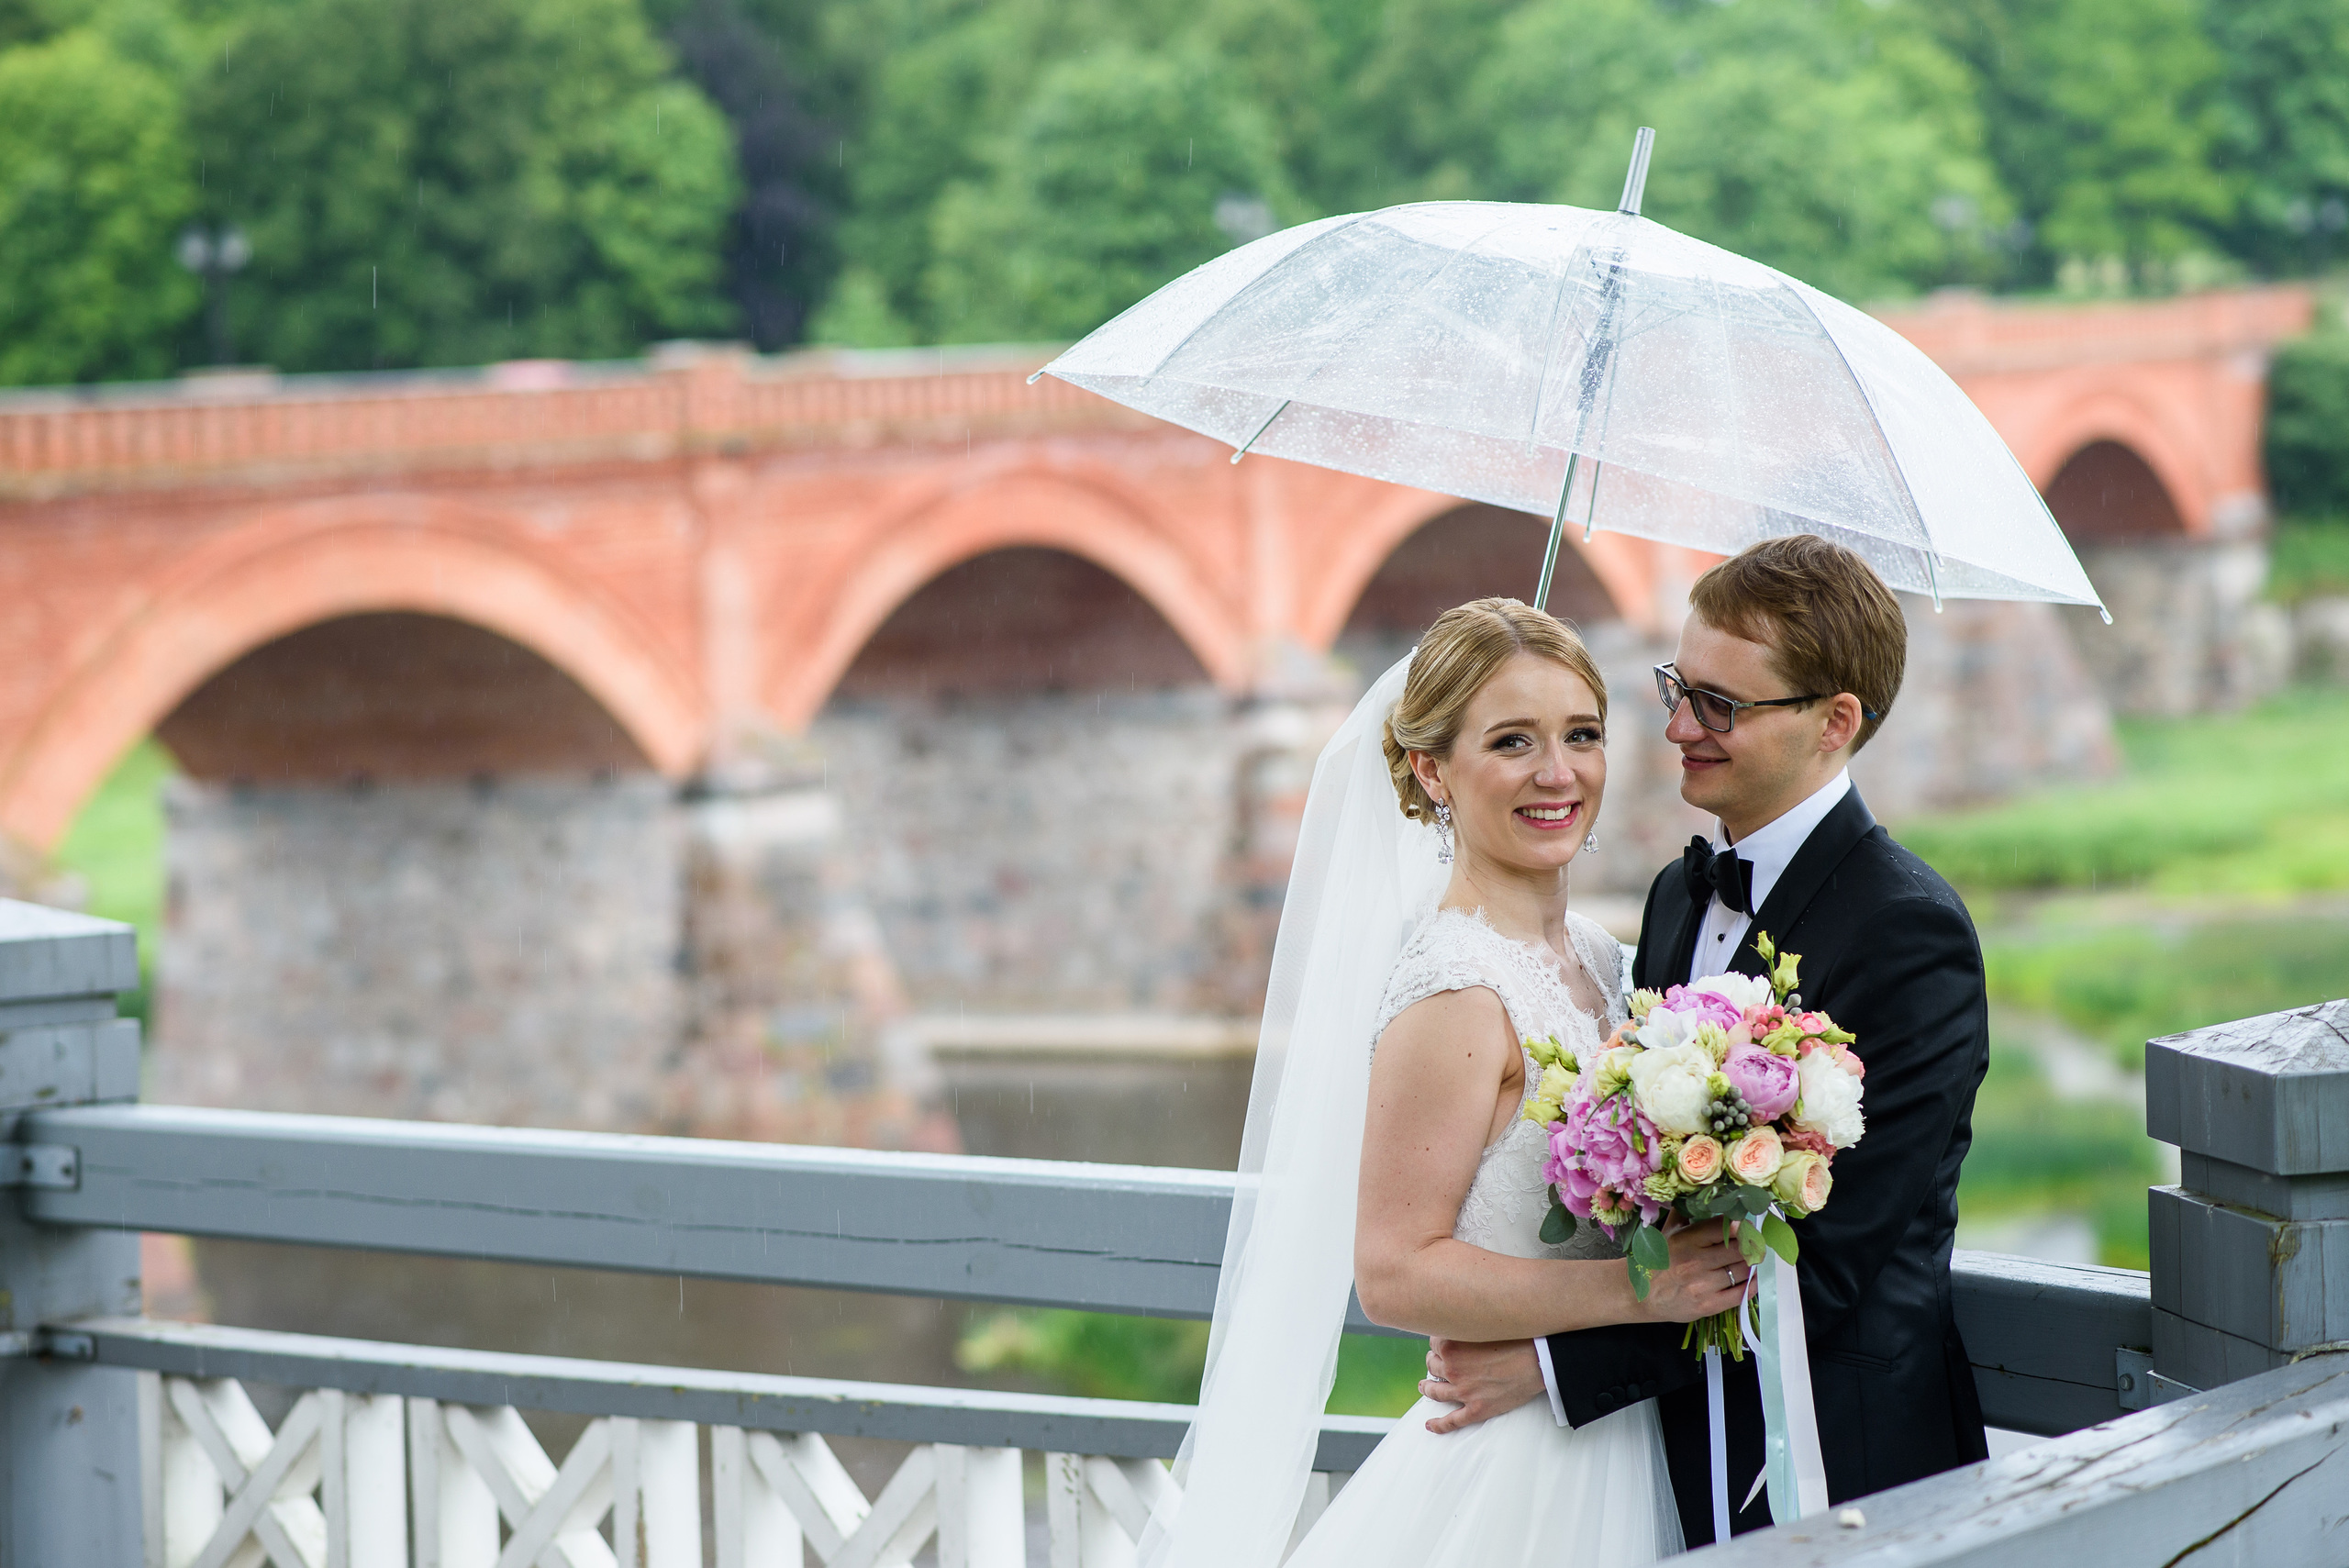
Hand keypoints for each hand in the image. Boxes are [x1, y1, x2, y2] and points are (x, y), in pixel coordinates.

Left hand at [1419, 1337, 1545, 1433]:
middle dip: (1433, 1363)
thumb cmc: (1516, 1338)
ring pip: (1435, 1392)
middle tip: (1434, 1362)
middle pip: (1432, 1366)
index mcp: (1451, 1345)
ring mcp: (1464, 1391)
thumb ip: (1466, 1327)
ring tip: (1424, 1387)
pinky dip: (1439, 1425)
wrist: (1539, 1361)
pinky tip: (1430, 1425)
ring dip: (1427, 1389)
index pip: (1433, 1343)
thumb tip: (1457, 1324)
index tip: (1443, 1343)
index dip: (1439, 1343)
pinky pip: (1452, 1421)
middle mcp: (1452, 1369)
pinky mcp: (1477, 1409)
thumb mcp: (1483, 1325)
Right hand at [1639, 1220, 1752, 1324]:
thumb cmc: (1656, 1261)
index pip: (1723, 1228)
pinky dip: (1751, 1285)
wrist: (1640, 1297)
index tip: (1747, 1226)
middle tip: (1755, 1243)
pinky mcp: (1709, 1306)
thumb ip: (1684, 1213)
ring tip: (1752, 1259)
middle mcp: (1695, 1262)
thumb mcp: (1667, 1233)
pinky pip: (1740, 1294)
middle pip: (1739, 1249)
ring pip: (1743, 1270)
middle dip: (1751, 1245)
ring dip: (1751, 1264)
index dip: (1740, 1226)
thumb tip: (1700, 1194)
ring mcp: (1703, 1286)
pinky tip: (1751, 1278)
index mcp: (1686, 1240)